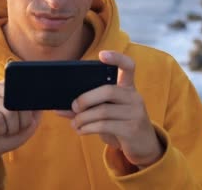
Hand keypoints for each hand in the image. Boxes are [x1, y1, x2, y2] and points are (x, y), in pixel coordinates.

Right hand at [0, 81, 41, 175]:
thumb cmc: (5, 135)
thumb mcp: (27, 125)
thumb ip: (35, 111)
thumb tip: (40, 102)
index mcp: (6, 85)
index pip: (25, 89)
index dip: (29, 108)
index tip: (27, 119)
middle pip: (18, 100)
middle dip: (22, 121)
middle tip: (13, 129)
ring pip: (8, 111)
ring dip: (10, 128)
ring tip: (2, 130)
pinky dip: (0, 130)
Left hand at [56, 51, 162, 169]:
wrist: (143, 147)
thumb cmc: (120, 125)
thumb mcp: (106, 114)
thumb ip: (85, 108)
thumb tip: (58, 109)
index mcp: (128, 87)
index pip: (128, 66)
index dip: (117, 58)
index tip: (102, 55)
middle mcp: (134, 97)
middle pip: (108, 90)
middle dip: (85, 99)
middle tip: (74, 107)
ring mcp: (135, 113)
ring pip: (103, 111)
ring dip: (83, 118)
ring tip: (75, 124)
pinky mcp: (132, 130)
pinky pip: (105, 125)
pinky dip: (88, 128)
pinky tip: (81, 130)